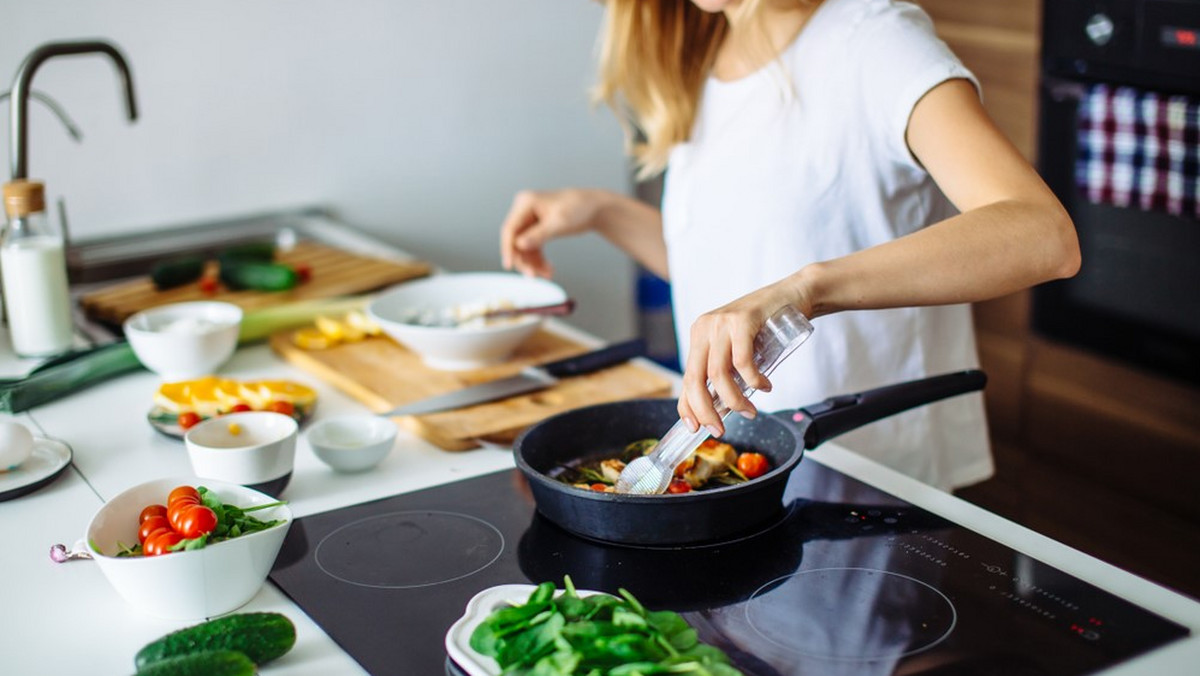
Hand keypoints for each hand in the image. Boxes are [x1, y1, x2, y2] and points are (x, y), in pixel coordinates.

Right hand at [500, 188, 609, 277]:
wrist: (595, 208)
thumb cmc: (579, 208)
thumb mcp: (559, 223)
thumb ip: (538, 235)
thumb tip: (519, 245)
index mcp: (526, 202)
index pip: (510, 229)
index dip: (508, 249)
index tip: (509, 266)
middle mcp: (524, 210)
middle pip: (515, 240)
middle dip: (524, 260)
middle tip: (533, 276)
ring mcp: (530, 220)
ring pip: (524, 248)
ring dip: (533, 263)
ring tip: (547, 274)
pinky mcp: (537, 229)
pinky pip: (533, 248)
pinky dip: (539, 260)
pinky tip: (548, 270)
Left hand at [678, 281, 811, 437]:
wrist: (793, 294)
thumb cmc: (767, 325)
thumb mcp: (738, 348)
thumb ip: (727, 370)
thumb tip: (719, 408)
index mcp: (699, 335)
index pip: (686, 377)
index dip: (687, 406)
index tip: (694, 428)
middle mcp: (705, 328)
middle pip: (695, 379)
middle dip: (706, 411)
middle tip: (719, 429)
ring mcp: (721, 322)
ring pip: (717, 374)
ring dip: (734, 401)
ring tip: (750, 411)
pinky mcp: (742, 320)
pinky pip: (742, 362)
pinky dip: (753, 381)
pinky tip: (764, 386)